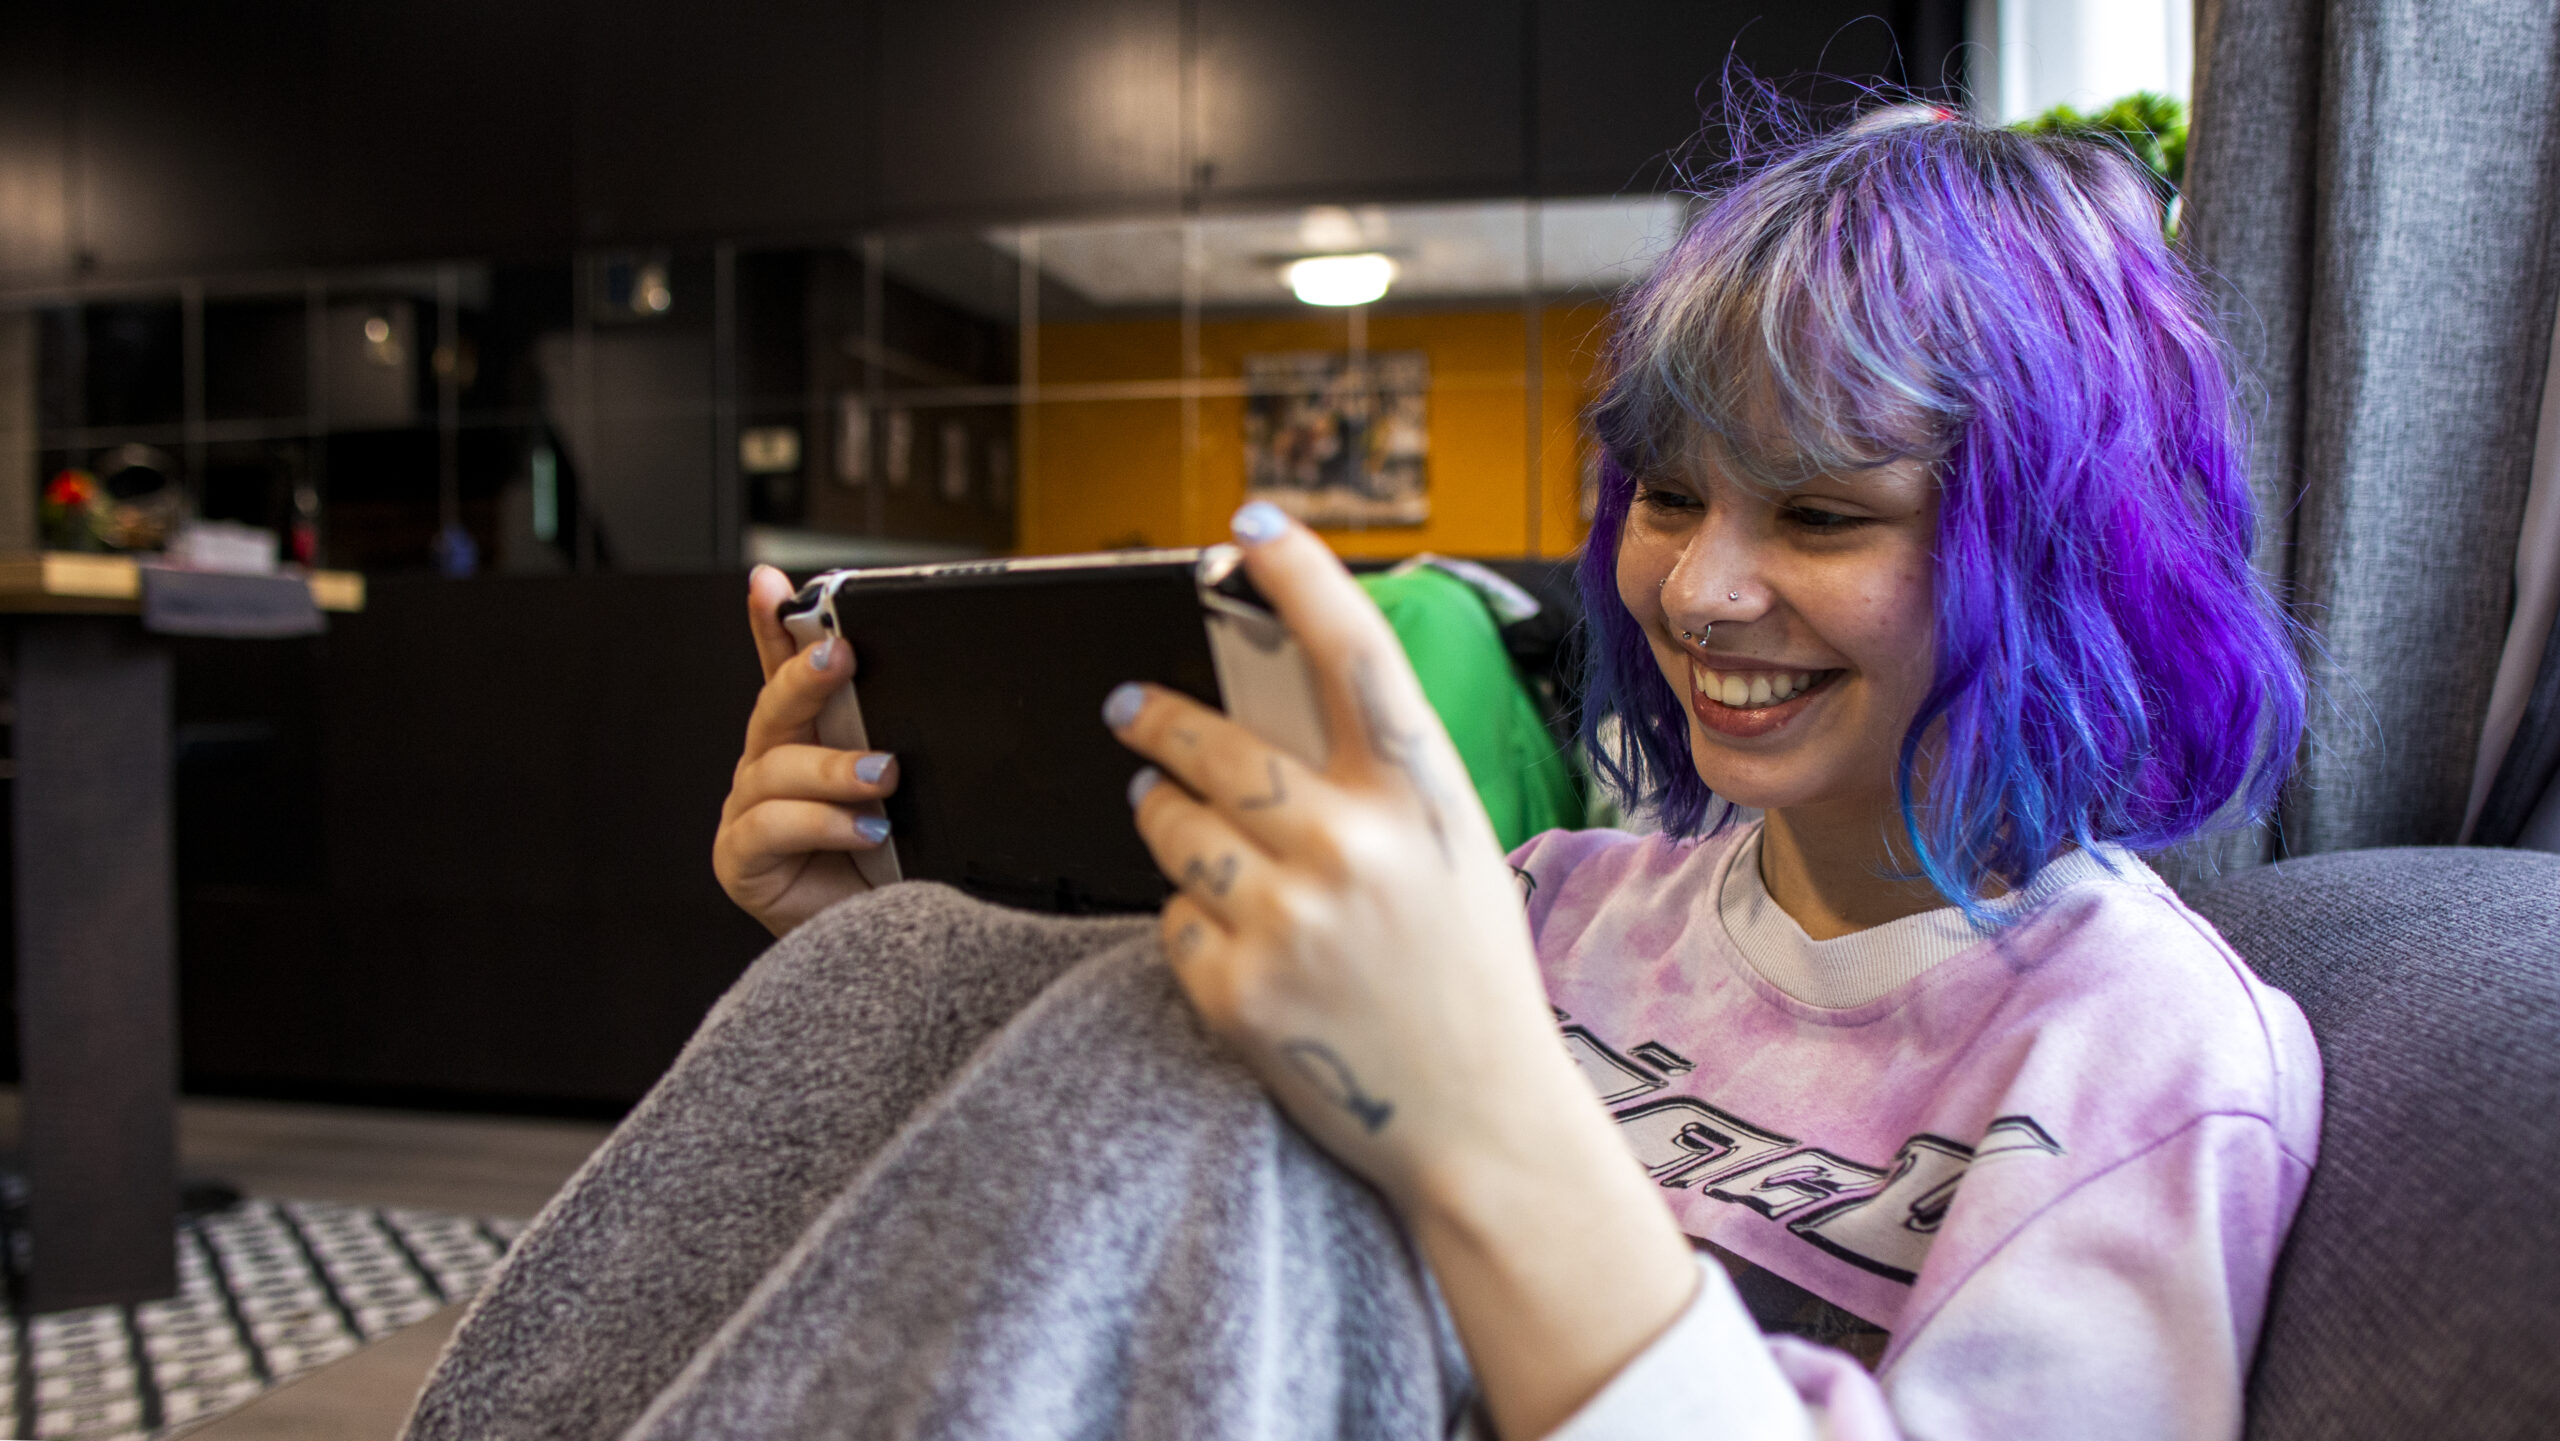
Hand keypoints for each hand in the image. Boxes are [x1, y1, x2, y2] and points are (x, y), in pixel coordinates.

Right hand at [713, 565, 898, 936]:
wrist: (883, 946)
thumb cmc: (898, 866)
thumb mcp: (912, 795)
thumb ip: (904, 742)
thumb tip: (947, 685)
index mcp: (808, 738)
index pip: (783, 669)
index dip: (772, 624)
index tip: (772, 583)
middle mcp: (770, 766)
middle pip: (774, 707)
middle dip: (804, 673)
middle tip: (843, 654)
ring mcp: (749, 811)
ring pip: (774, 768)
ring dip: (833, 769)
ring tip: (884, 776)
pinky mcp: (741, 859)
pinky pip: (768, 827)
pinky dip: (820, 824)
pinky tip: (864, 832)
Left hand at [1109, 505, 1697, 1438]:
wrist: (1484, 1124)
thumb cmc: (1469, 975)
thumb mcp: (1454, 851)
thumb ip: (1379, 778)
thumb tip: (1274, 693)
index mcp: (1424, 798)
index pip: (1355, 651)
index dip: (1301, 574)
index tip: (1252, 524)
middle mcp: (1355, 847)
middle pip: (1211, 742)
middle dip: (1152, 715)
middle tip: (1126, 705)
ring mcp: (1290, 920)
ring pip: (1169, 825)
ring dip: (1158, 812)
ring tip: (1167, 815)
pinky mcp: (1237, 991)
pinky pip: (1169, 918)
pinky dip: (1189, 920)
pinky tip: (1236, 939)